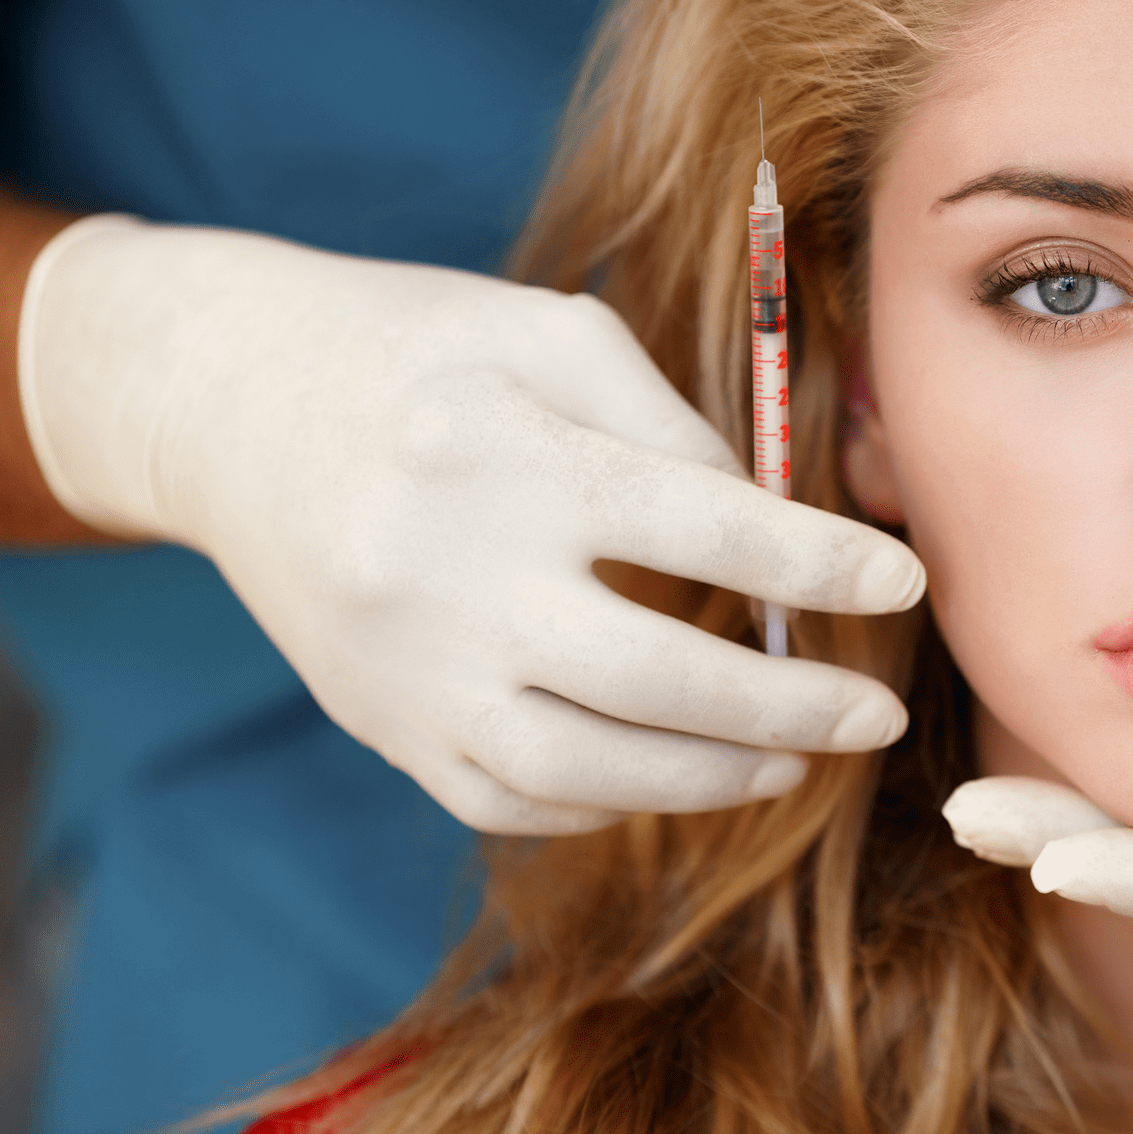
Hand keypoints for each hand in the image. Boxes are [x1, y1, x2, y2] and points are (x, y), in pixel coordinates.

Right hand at [18, 216, 924, 833]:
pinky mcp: (378, 726)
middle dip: (794, 709)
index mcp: (509, 456)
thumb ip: (671, 423)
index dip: (822, 563)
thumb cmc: (417, 350)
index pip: (705, 528)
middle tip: (879, 717)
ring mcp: (406, 670)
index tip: (905, 584)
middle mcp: (451, 577)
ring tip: (791, 760)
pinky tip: (673, 769)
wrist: (227, 409)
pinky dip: (612, 798)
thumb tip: (773, 534)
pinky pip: (514, 801)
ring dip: (713, 777)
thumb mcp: (546, 332)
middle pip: (658, 679)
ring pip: (589, 770)